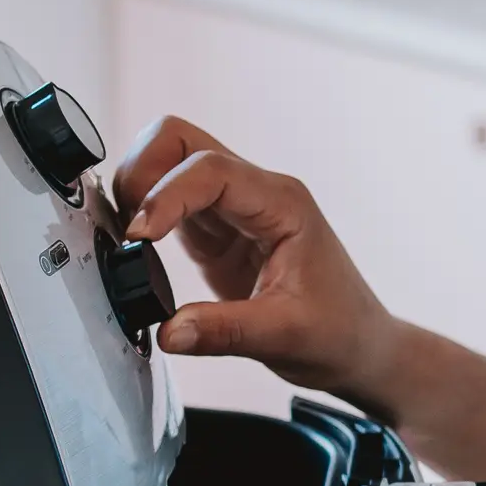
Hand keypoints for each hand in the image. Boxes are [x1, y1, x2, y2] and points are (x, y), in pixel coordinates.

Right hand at [110, 115, 400, 398]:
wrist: (357, 345)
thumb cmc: (338, 332)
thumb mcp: (285, 336)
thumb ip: (224, 332)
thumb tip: (169, 331)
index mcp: (282, 203)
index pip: (210, 170)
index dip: (166, 195)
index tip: (139, 235)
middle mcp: (257, 193)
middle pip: (181, 140)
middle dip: (143, 171)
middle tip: (128, 226)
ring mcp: (233, 208)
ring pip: (169, 162)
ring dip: (138, 189)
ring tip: (130, 240)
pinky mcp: (215, 231)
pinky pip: (168, 200)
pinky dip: (143, 214)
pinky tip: (138, 250)